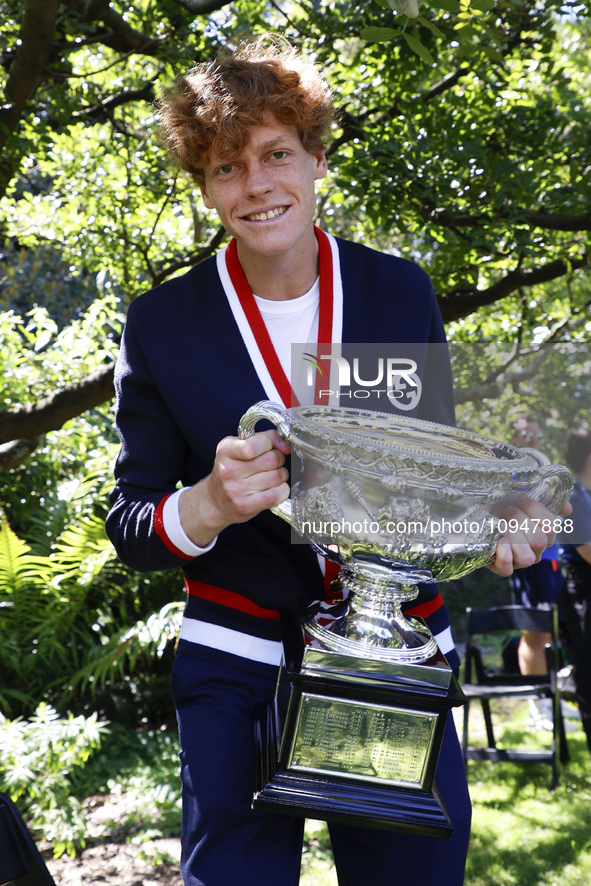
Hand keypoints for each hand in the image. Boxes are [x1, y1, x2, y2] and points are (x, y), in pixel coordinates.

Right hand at [179, 429, 290, 546]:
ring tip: (272, 476)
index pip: (254, 445)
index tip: (271, 447)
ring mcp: (236, 491)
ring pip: (277, 476)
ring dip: (281, 475)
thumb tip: (286, 446)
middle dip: (278, 459)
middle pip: (272, 460)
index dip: (270, 443)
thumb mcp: (239, 448)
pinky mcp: (245, 506)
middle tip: (272, 464)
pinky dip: (282, 490)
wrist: (215, 501)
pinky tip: (275, 489)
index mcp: (225, 450)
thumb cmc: (232, 472)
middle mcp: (228, 470)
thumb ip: (264, 439)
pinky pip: (277, 494)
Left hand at [488, 495, 572, 576]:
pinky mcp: (501, 567)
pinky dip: (504, 555)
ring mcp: (519, 561)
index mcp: (546, 535)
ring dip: (514, 538)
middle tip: (508, 510)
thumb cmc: (508, 507)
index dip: (535, 511)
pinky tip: (500, 541)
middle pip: (539, 542)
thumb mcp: (527, 499)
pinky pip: (507, 570)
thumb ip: (548, 501)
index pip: (551, 527)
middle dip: (521, 521)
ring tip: (502, 524)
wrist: (485, 514)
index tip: (520, 499)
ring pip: (526, 558)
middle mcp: (536, 551)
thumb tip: (568, 509)